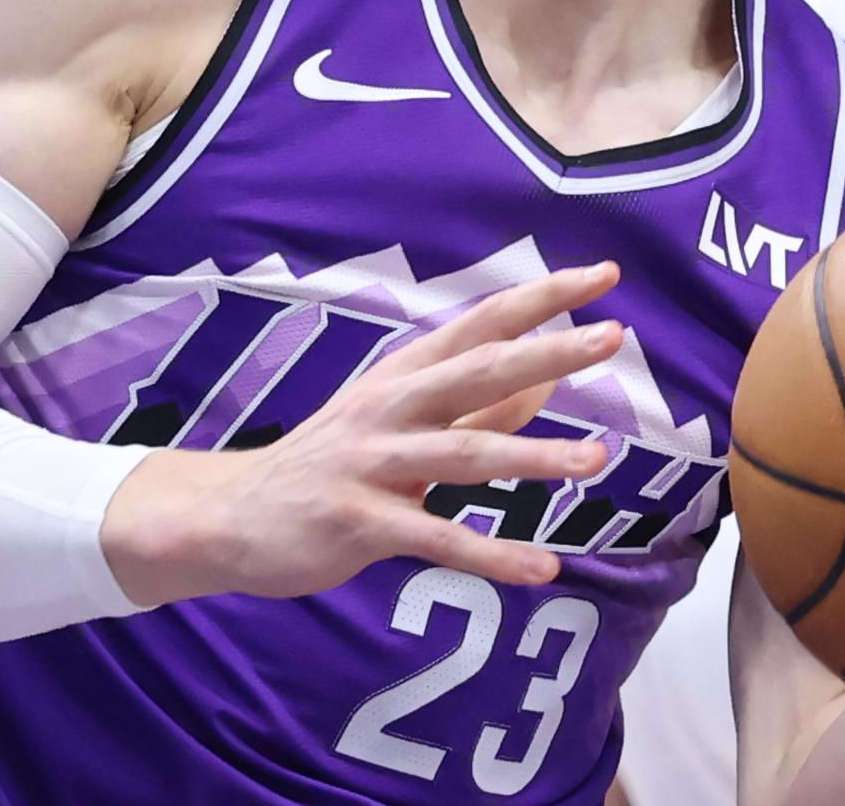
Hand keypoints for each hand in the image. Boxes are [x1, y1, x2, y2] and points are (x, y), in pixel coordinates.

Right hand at [103, 262, 626, 607]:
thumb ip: (474, 405)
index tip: (602, 275)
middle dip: (547, 352)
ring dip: (533, 456)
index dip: (541, 298)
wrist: (232, 515)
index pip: (482, 323)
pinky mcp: (359, 521)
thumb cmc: (331, 464)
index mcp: (403, 375)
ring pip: (463, 453)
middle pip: (478, 370)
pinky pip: (436, 540)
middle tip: (613, 335)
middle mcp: (390, 406)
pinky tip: (541, 569)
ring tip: (596, 460)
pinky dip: (491, 556)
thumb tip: (549, 381)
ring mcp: (372, 462)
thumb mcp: (398, 420)